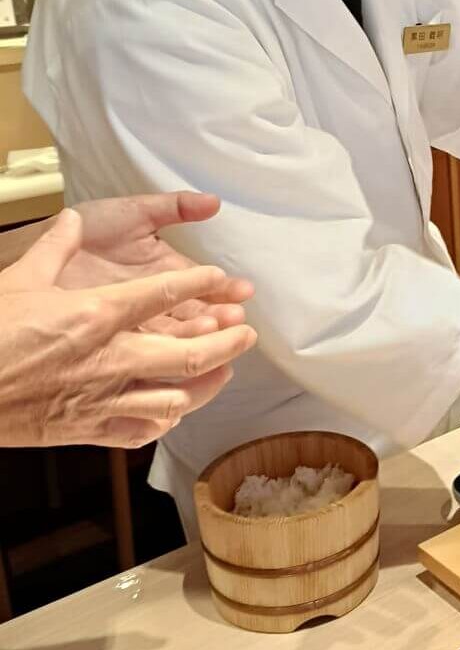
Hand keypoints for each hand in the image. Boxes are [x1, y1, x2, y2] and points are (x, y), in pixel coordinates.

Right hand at [0, 210, 257, 447]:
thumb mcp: (19, 279)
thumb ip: (54, 246)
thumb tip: (70, 219)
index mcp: (97, 314)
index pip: (167, 293)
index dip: (204, 284)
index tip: (222, 279)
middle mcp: (111, 358)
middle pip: (191, 353)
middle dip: (228, 342)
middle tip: (247, 333)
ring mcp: (103, 398)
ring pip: (177, 397)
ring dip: (208, 384)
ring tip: (224, 371)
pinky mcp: (88, 430)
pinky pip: (143, 430)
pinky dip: (165, 420)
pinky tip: (175, 409)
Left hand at [59, 193, 253, 336]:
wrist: (37, 253)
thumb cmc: (85, 232)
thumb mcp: (132, 213)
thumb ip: (174, 208)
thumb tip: (214, 201)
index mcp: (166, 273)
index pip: (202, 284)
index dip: (223, 288)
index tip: (242, 291)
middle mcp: (156, 302)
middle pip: (195, 314)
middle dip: (219, 315)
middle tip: (235, 317)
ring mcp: (136, 324)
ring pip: (175, 335)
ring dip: (199, 335)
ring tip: (213, 330)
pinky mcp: (115, 342)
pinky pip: (144, 352)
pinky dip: (164, 352)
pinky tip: (179, 352)